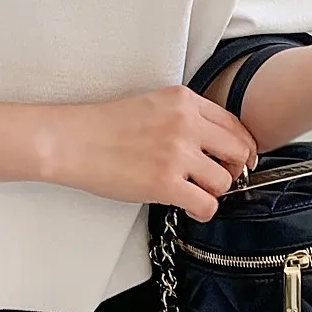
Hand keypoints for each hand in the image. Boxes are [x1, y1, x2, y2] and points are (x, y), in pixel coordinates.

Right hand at [48, 87, 258, 221]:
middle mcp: (186, 124)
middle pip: (239, 151)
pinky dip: (203, 210)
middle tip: (222, 177)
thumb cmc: (102, 126)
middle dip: (235, 169)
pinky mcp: (165, 183)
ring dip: (213, 191)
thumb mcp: (152, 104)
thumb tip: (209, 141)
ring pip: (225, 181)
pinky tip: (190, 207)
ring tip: (195, 192)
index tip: (237, 158)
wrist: (71, 141)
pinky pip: (207, 205)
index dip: (240, 146)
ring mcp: (177, 154)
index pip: (234, 124)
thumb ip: (183, 116)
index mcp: (183, 101)